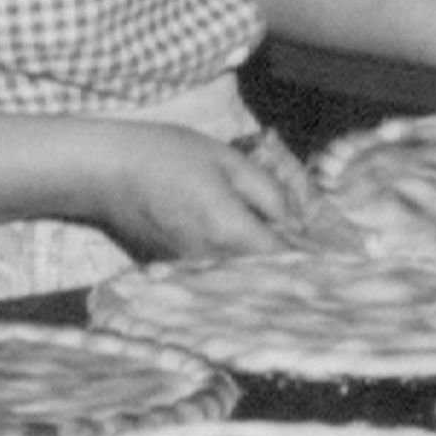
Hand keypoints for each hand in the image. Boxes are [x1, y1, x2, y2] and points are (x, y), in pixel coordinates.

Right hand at [95, 121, 316, 261]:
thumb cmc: (167, 156)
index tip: (331, 251)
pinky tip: (237, 246)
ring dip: (261, 267)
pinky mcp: (175, 271)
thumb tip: (295, 221)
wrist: (105, 172)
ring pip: (241, 278)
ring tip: (274, 244)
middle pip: (266, 276)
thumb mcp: (229, 161)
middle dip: (288, 265)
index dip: (312, 257)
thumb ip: (269, 194)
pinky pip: (216, 275)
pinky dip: (233, 266)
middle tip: (307, 248)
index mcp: (232, 233)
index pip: (287, 261)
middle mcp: (214, 263)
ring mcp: (192, 272)